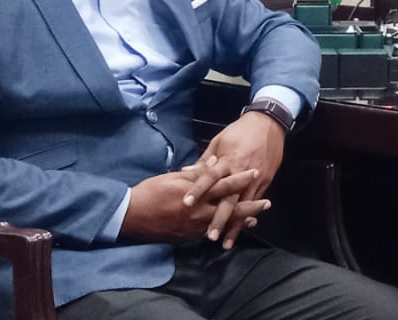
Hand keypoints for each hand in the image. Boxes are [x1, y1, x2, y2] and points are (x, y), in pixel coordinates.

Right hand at [119, 169, 267, 242]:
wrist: (131, 217)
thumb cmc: (150, 192)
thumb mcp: (174, 178)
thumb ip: (197, 173)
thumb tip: (215, 161)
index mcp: (196, 194)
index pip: (223, 184)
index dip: (240, 178)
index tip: (255, 172)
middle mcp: (199, 212)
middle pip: (230, 208)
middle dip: (250, 206)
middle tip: (266, 203)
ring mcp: (195, 226)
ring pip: (223, 223)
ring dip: (240, 220)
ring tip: (255, 219)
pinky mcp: (188, 235)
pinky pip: (211, 231)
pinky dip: (223, 228)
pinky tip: (231, 228)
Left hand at [182, 111, 285, 247]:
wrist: (268, 124)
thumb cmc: (239, 131)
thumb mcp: (219, 141)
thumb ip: (204, 160)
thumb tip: (186, 171)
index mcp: (226, 160)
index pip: (209, 178)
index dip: (198, 190)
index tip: (187, 204)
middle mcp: (240, 172)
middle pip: (228, 199)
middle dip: (219, 219)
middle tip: (210, 236)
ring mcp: (255, 179)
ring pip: (242, 206)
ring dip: (235, 225)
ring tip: (226, 243)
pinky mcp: (265, 181)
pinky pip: (254, 201)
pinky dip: (248, 215)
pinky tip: (243, 228)